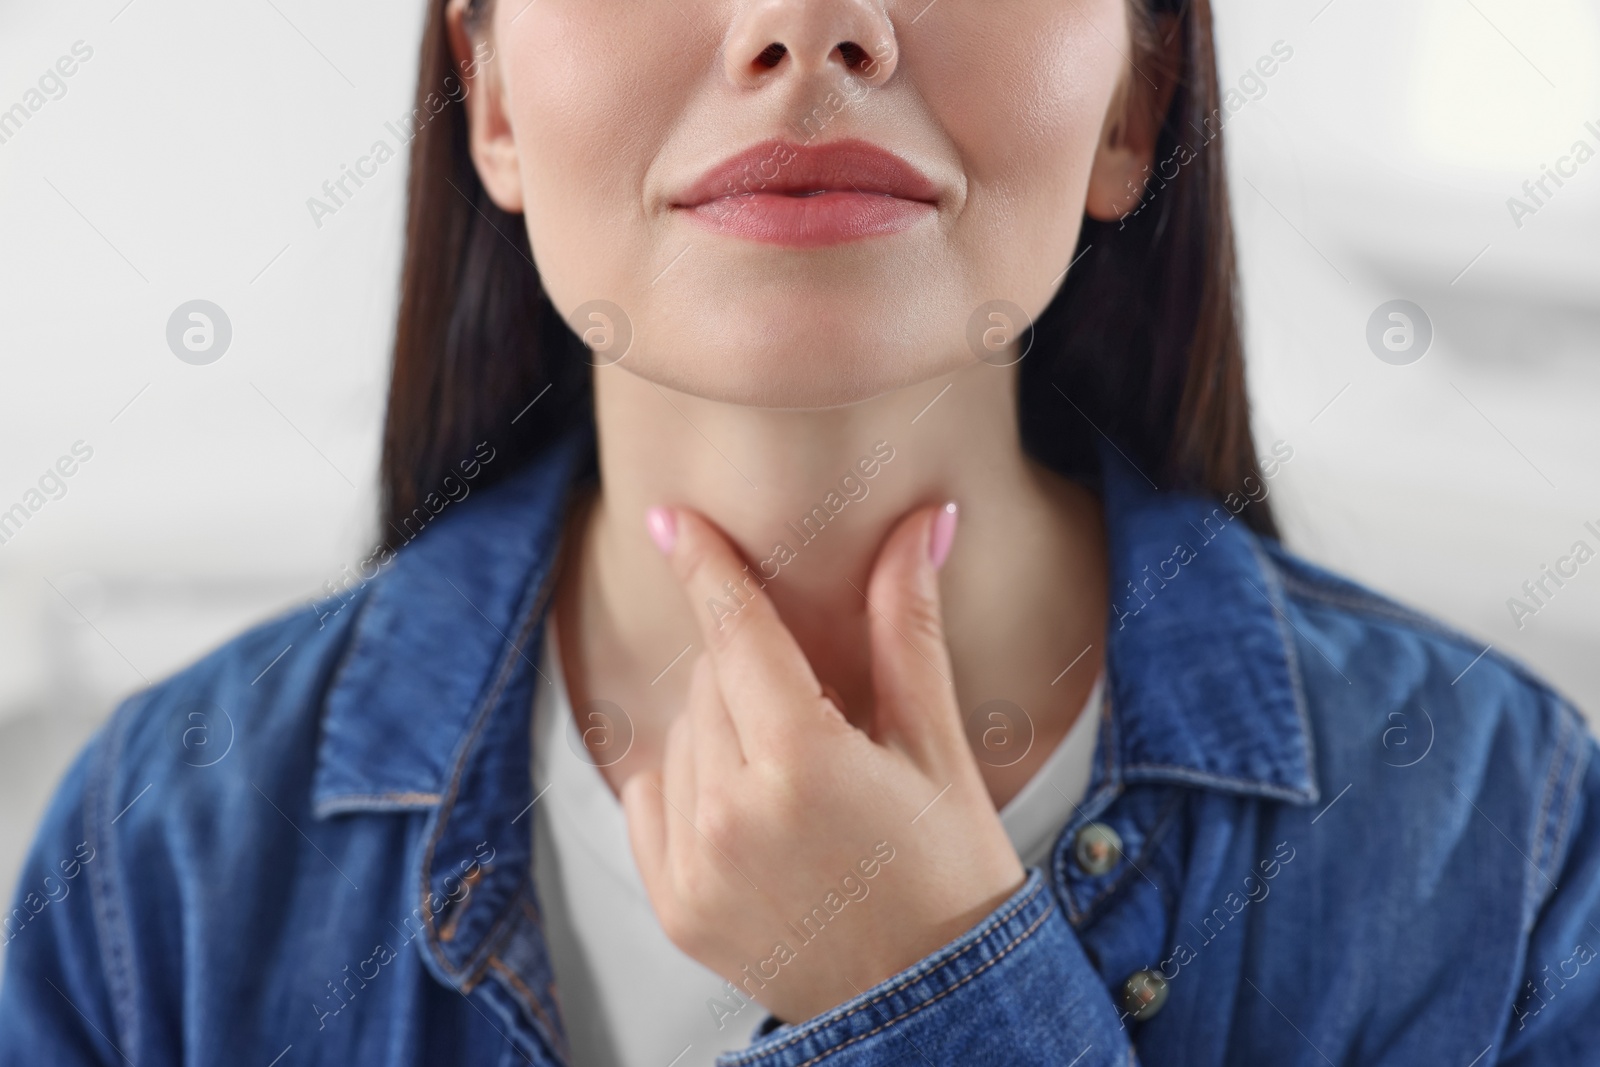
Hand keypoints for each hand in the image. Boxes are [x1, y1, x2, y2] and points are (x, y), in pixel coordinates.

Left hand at [621, 502, 1025, 1025]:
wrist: (932, 1005)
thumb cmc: (951, 872)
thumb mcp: (937, 747)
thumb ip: (909, 629)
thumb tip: (925, 522)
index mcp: (805, 763)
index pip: (739, 634)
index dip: (708, 567)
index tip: (670, 518)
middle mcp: (734, 815)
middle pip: (713, 681)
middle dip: (758, 675)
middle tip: (821, 719)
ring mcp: (698, 868)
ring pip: (682, 736)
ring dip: (726, 732)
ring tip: (797, 783)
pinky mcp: (676, 908)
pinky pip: (650, 798)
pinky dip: (687, 785)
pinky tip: (747, 810)